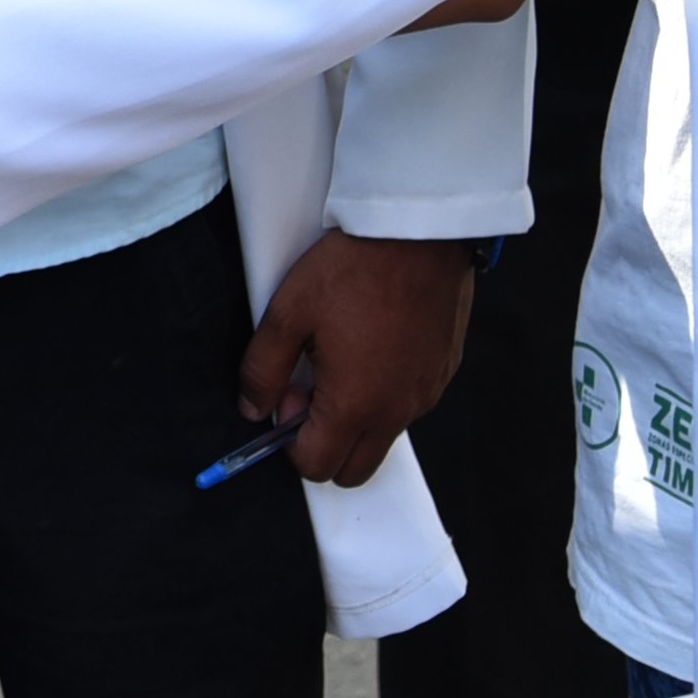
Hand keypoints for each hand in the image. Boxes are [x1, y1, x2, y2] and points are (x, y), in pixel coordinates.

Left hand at [238, 232, 474, 486]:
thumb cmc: (354, 267)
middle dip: (325, 443)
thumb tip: (253, 407)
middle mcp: (397, 410)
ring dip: (358, 417)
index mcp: (356, 404)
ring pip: (383, 435)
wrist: (418, 229)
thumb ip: (262, 370)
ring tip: (344, 357)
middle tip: (312, 387)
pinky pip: (410, 404)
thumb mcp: (288, 313)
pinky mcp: (444, 371)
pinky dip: (387, 392)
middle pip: (354, 468)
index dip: (290, 440)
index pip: (317, 466)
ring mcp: (426, 392)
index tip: (288, 396)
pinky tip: (375, 344)